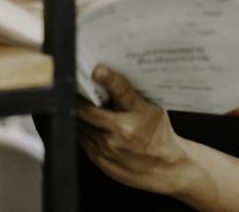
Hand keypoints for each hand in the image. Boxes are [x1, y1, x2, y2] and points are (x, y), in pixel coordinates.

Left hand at [77, 64, 194, 195]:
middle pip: (88, 110)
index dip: (108, 78)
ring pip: (80, 123)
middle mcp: (122, 132)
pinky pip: (80, 137)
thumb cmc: (158, 133)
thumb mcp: (154, 109)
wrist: (164, 168)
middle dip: (78, 96)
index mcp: (140, 114)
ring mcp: (107, 147)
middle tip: (74, 84)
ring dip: (76, 111)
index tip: (97, 70)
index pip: (123, 91)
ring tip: (76, 100)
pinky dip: (80, 125)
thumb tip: (107, 73)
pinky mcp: (98, 158)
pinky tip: (84, 119)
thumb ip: (132, 94)